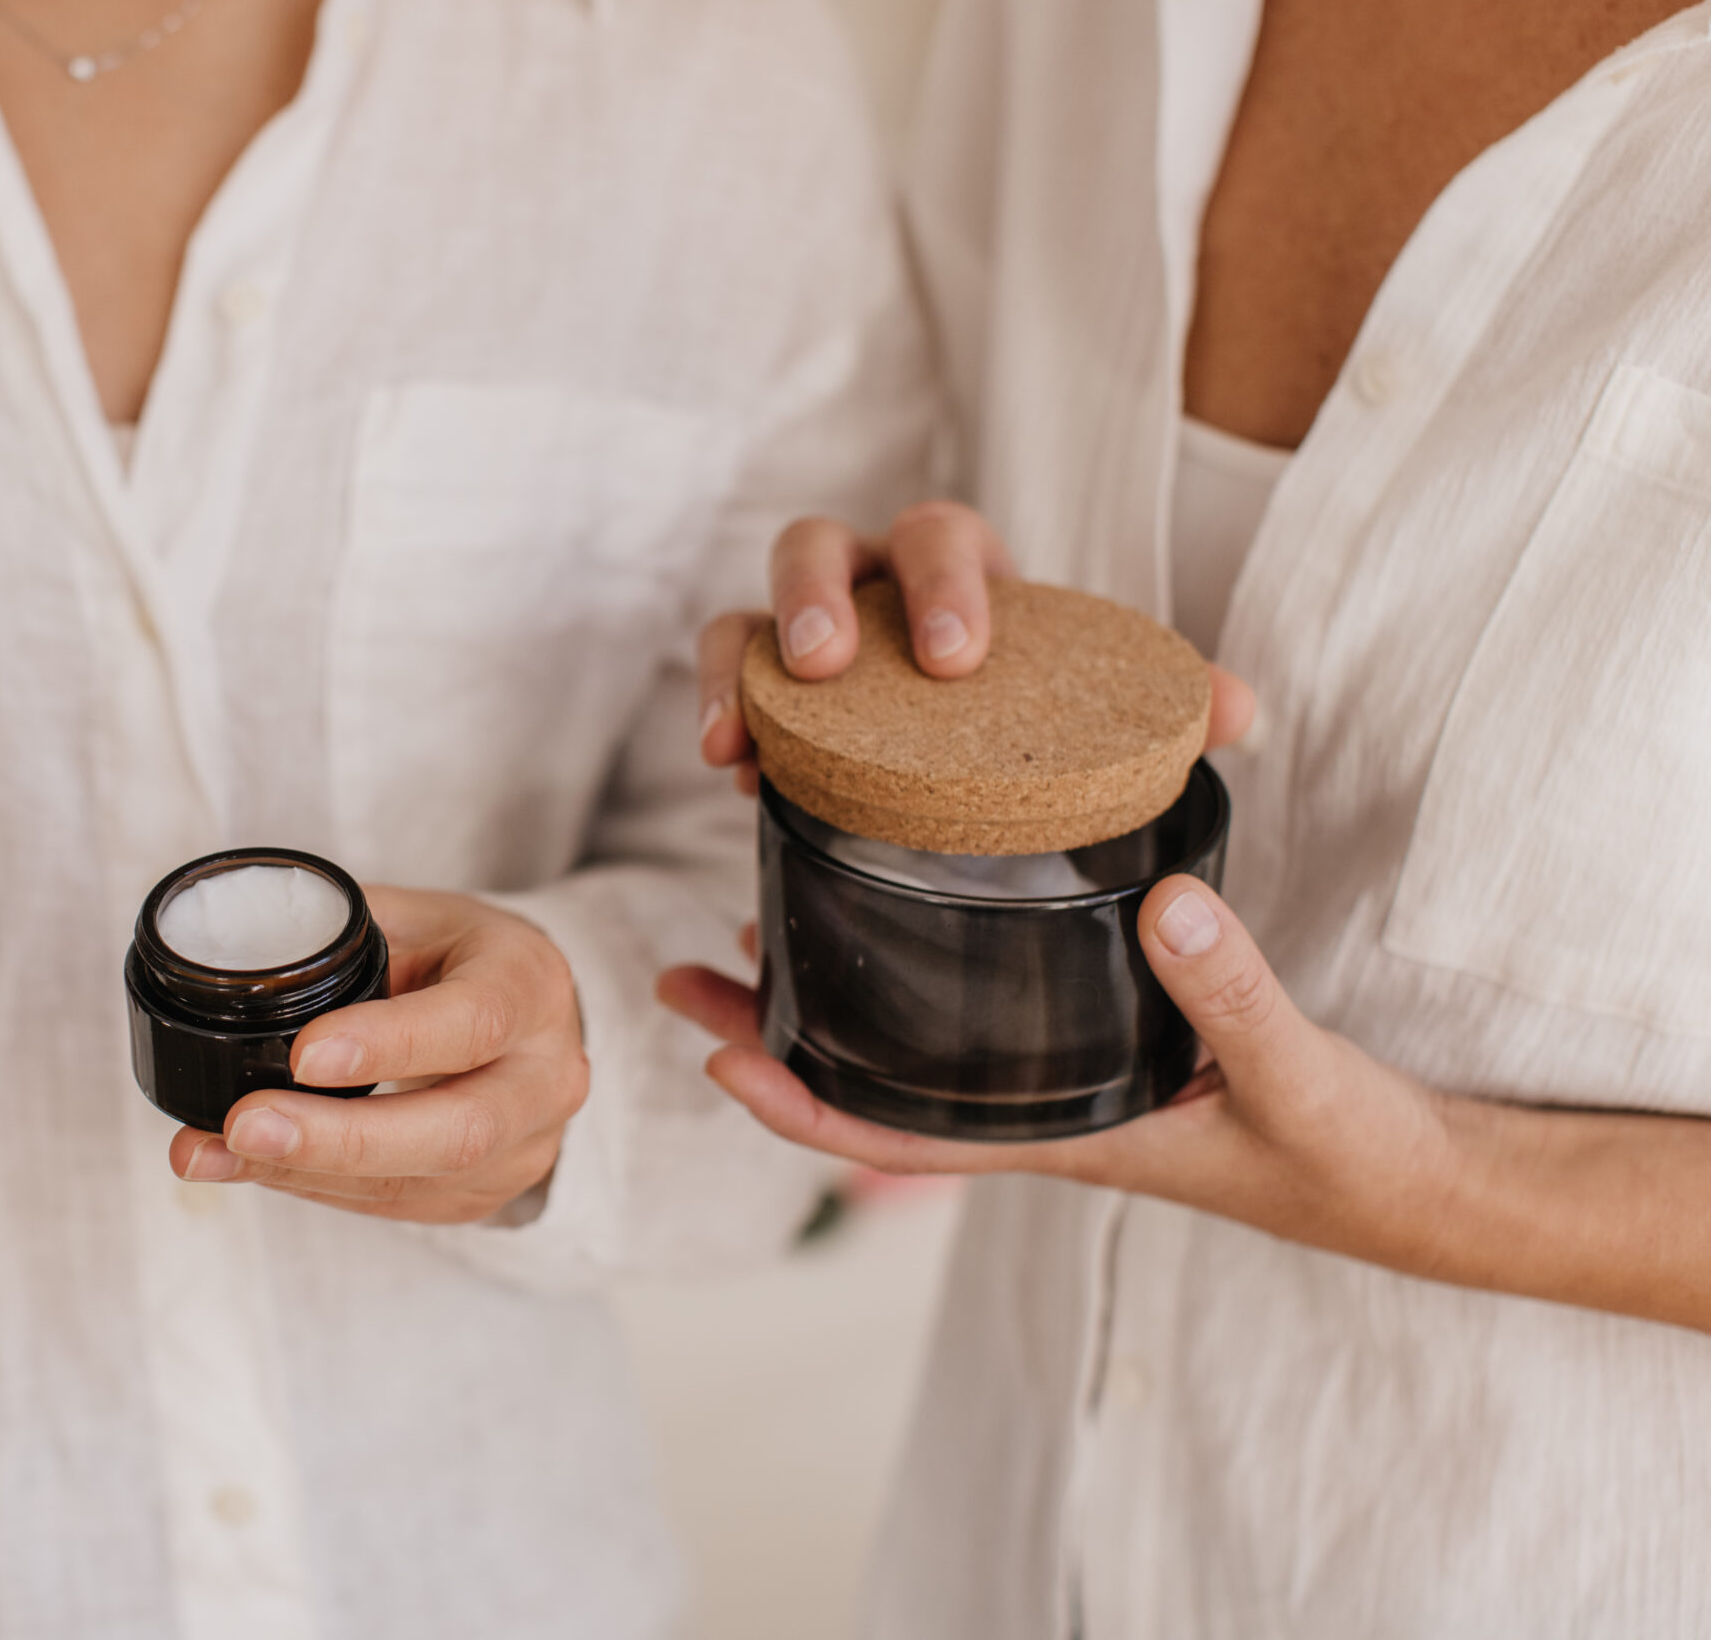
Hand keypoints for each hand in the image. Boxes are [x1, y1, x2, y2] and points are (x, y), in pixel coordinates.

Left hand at [166, 887, 586, 1224]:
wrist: (525, 1015)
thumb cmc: (458, 956)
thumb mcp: (417, 917)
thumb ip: (345, 937)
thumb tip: (237, 959)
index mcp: (529, 984)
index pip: (473, 1022)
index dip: (390, 1045)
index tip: (302, 1056)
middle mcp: (547, 1076)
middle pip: (456, 1131)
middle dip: (339, 1138)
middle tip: (244, 1126)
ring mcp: (526, 1147)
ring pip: (418, 1182)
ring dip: (305, 1172)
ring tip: (212, 1153)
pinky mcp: (487, 1193)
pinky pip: (396, 1204)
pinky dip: (314, 1187)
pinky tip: (254, 1166)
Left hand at [658, 878, 1463, 1277]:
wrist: (1410, 1183)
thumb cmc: (1345, 1153)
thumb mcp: (1295, 1077)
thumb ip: (1236, 999)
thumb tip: (1164, 908)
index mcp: (1060, 1135)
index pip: (891, 1137)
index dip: (796, 1105)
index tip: (713, 1051)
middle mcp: (1038, 1111)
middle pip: (870, 1083)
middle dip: (773, 1035)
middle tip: (682, 966)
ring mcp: (1063, 1081)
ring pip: (912, 1048)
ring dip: (829, 998)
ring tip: (750, 922)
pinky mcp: (1102, 1045)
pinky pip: (979, 1020)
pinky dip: (916, 974)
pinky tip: (902, 913)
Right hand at [696, 502, 1259, 789]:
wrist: (973, 759)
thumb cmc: (1029, 708)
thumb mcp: (1092, 702)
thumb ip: (1165, 703)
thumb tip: (1236, 709)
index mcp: (955, 574)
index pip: (940, 535)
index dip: (944, 584)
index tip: (956, 658)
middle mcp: (864, 586)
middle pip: (820, 544)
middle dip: (817, 597)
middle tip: (830, 665)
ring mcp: (799, 635)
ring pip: (746, 609)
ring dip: (741, 662)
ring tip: (737, 733)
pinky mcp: (761, 693)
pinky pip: (726, 680)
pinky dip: (723, 714)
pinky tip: (731, 767)